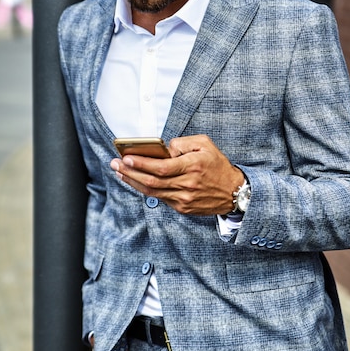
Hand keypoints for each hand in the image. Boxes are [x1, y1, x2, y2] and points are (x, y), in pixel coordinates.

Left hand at [110, 134, 243, 215]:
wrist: (234, 192)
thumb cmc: (217, 164)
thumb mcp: (205, 144)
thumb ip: (183, 142)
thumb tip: (163, 148)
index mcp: (193, 166)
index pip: (161, 167)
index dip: (141, 164)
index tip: (126, 157)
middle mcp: (188, 184)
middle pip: (152, 181)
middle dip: (130, 172)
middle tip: (115, 164)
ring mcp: (184, 199)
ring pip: (153, 191)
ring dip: (133, 182)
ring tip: (120, 172)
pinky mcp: (183, 208)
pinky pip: (160, 198)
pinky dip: (145, 189)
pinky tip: (135, 181)